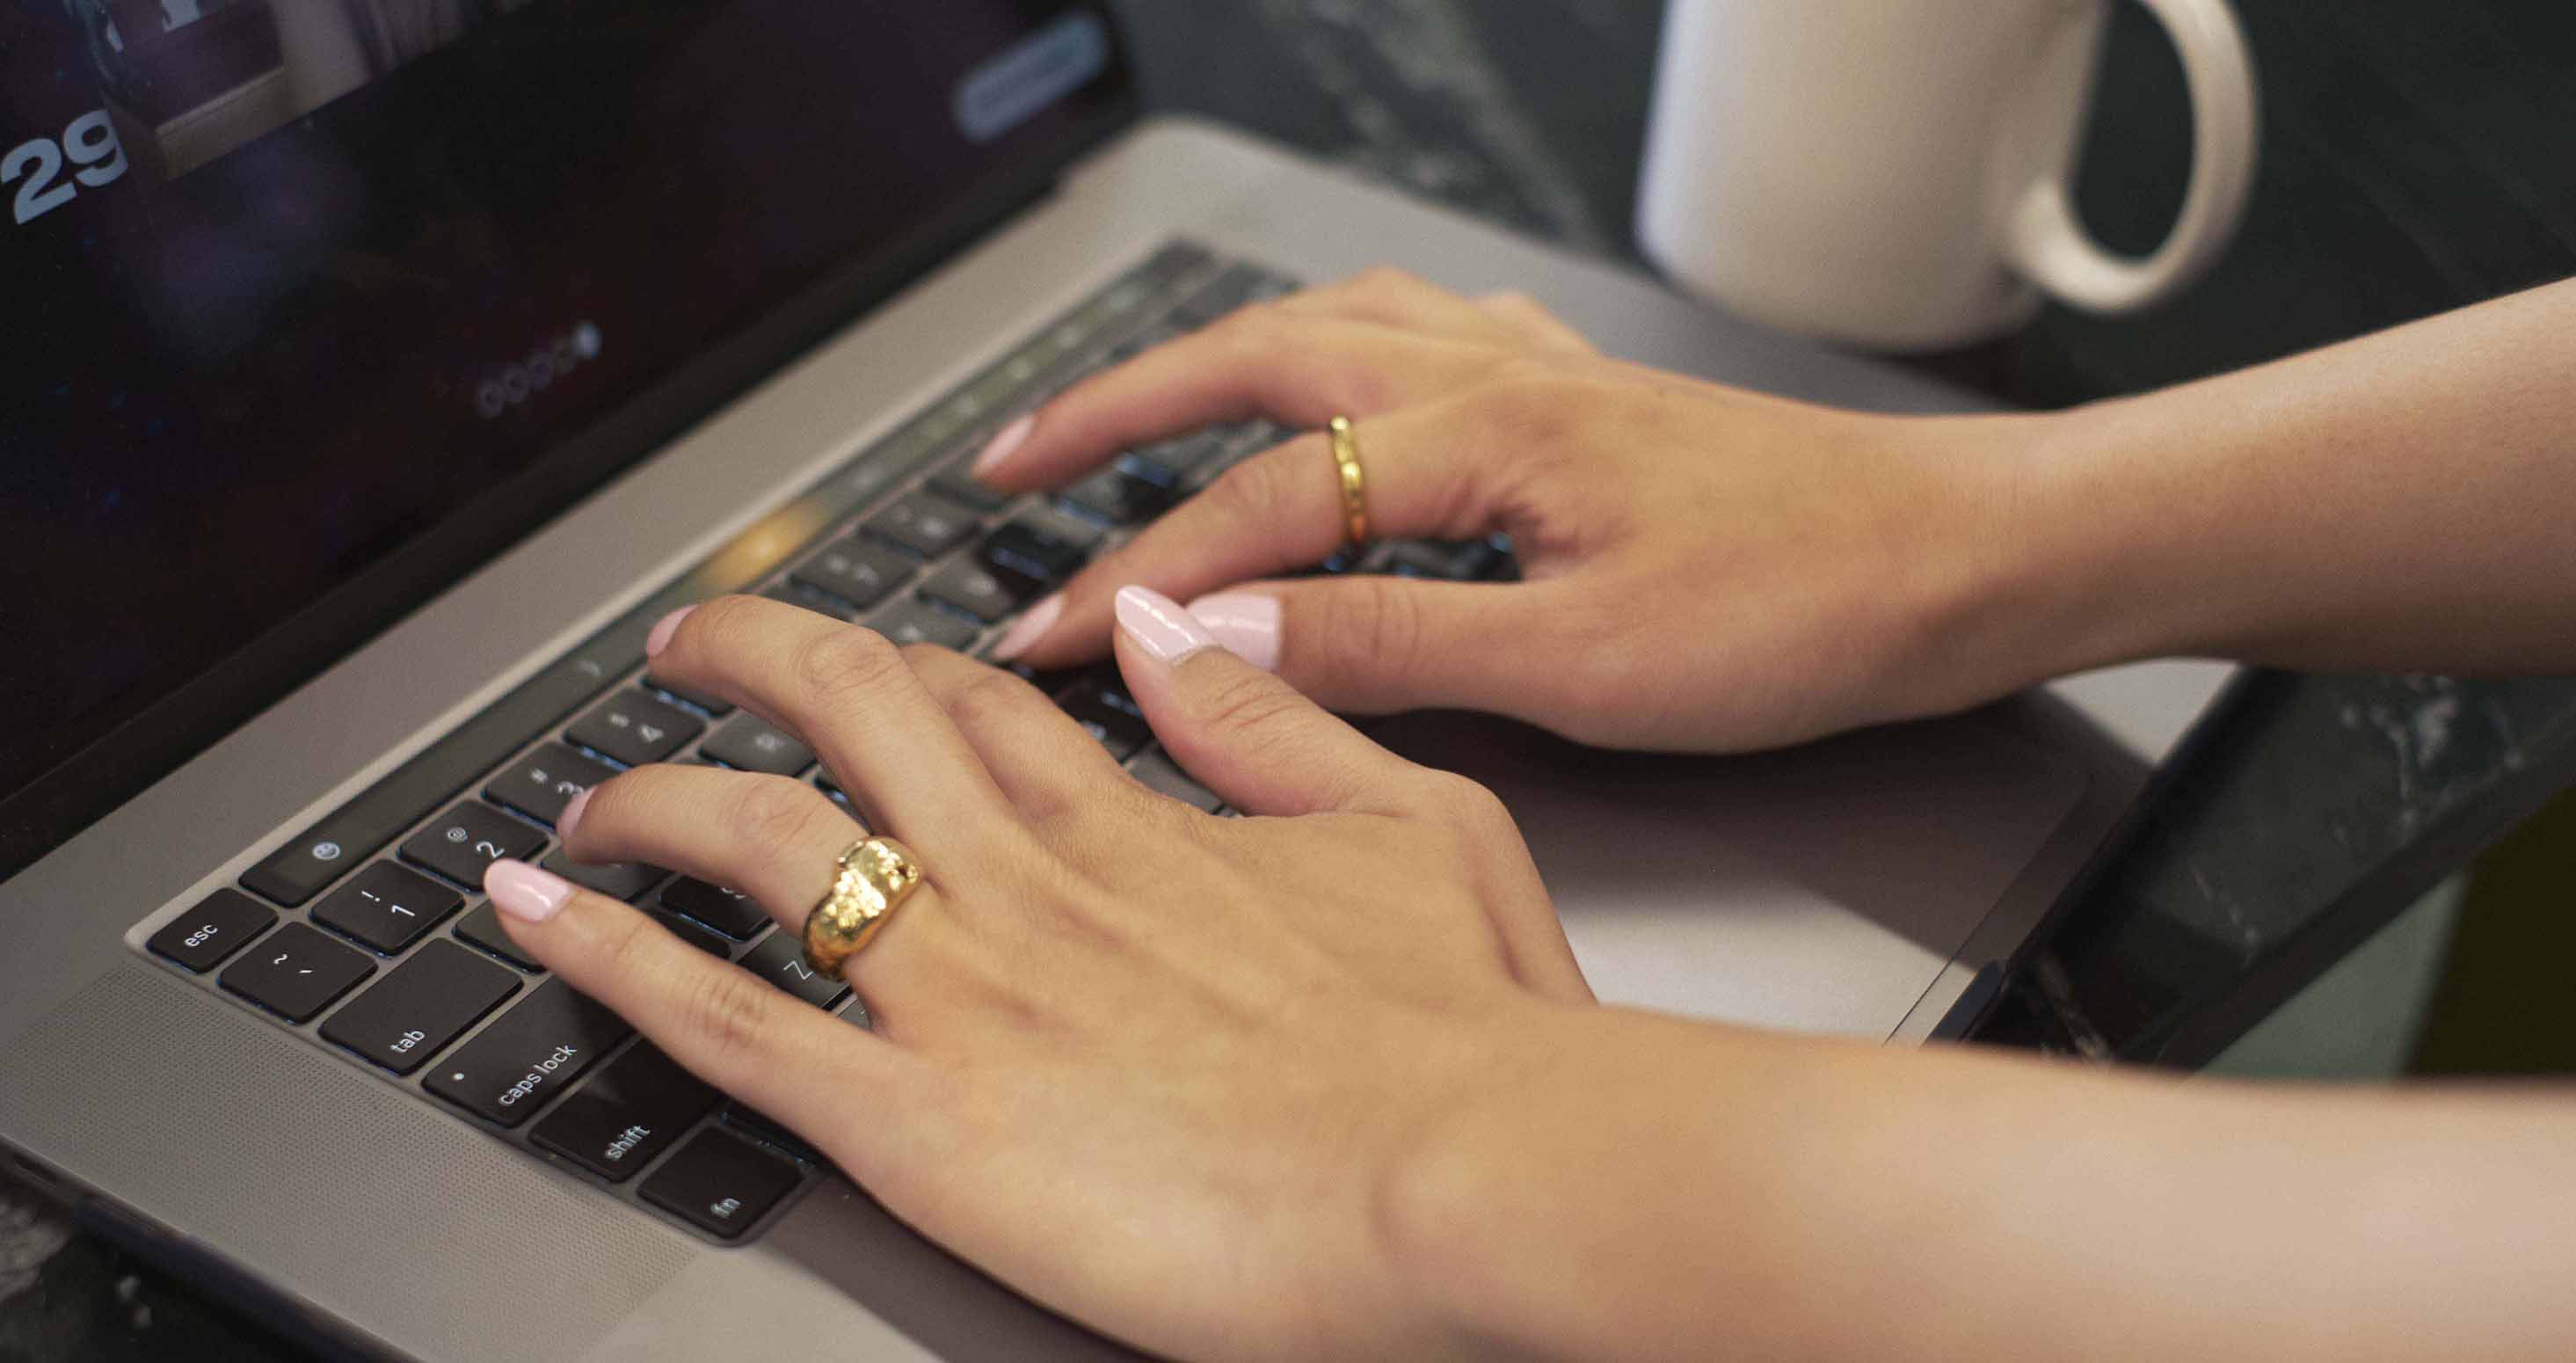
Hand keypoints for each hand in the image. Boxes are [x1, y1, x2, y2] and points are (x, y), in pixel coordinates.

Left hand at [485, 590, 1590, 1358]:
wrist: (1475, 1174)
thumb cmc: (1474, 1034)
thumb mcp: (1418, 824)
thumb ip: (1272, 727)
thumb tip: (1169, 636)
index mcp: (1140, 822)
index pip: (978, 704)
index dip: (898, 665)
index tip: (857, 658)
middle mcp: (1026, 877)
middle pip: (845, 716)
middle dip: (748, 659)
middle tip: (689, 646)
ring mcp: (960, 988)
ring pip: (753, 840)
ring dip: (647, 798)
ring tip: (584, 797)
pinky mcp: (917, 1117)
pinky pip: (722, 1020)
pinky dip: (607, 955)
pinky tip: (533, 916)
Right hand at [979, 268, 2067, 751]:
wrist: (1964, 560)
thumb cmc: (1808, 613)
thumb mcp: (1584, 663)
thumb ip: (1388, 643)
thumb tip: (1215, 641)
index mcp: (1481, 435)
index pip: (1254, 509)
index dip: (1134, 581)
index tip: (1039, 641)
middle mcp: (1494, 375)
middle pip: (1254, 362)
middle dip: (1114, 412)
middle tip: (1006, 461)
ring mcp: (1539, 374)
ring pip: (1330, 329)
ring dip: (1210, 365)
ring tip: (1125, 412)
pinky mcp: (1581, 398)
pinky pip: (1417, 333)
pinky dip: (1330, 351)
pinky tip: (1328, 385)